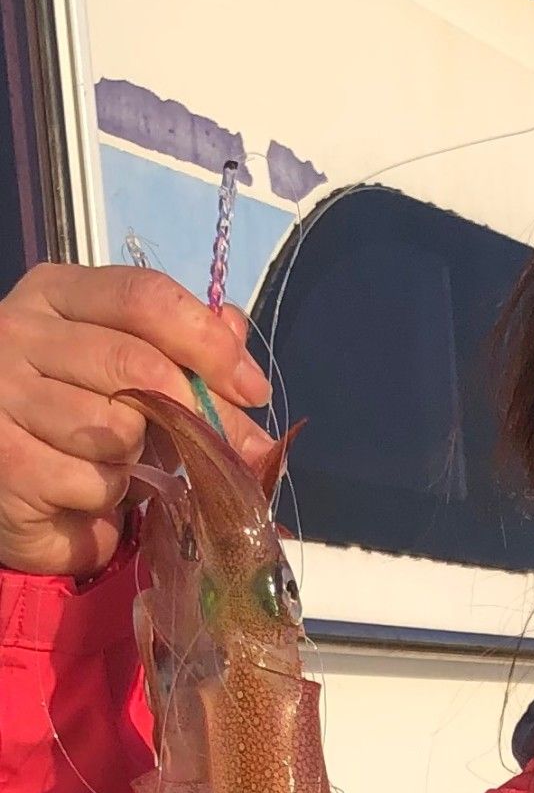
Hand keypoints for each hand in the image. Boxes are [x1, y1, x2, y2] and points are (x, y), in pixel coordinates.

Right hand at [0, 264, 273, 577]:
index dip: (208, 342)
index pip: (143, 296)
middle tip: (222, 447)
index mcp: (57, 295)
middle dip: (195, 414)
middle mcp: (20, 332)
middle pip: (137, 363)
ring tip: (117, 465)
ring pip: (117, 428)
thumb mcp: (134, 379)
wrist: (12, 491)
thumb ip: (185, 355)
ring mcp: (4, 393)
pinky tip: (82, 492)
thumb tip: (239, 345)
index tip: (251, 388)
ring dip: (139, 461)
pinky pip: (93, 481)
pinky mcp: (6, 458)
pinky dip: (108, 497)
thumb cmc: (79, 427)